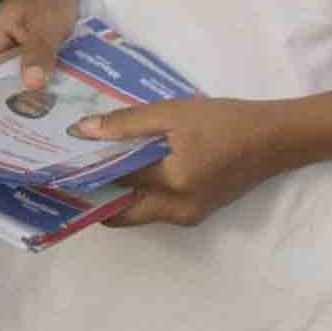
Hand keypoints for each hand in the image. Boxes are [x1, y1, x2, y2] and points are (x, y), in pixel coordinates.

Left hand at [88, 94, 304, 229]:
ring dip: (115, 194)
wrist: (273, 140)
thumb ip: (126, 124)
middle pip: (118, 212)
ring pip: (135, 213)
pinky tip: (128, 168)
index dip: (83, 172)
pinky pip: (153, 209)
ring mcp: (186, 216)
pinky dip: (137, 193)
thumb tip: (82, 131)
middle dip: (93, 195)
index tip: (58, 164)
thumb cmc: (224, 120)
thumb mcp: (173, 113)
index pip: (114, 181)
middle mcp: (176, 209)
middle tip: (72, 171)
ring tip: (95, 166)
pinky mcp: (194, 214)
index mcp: (171, 182)